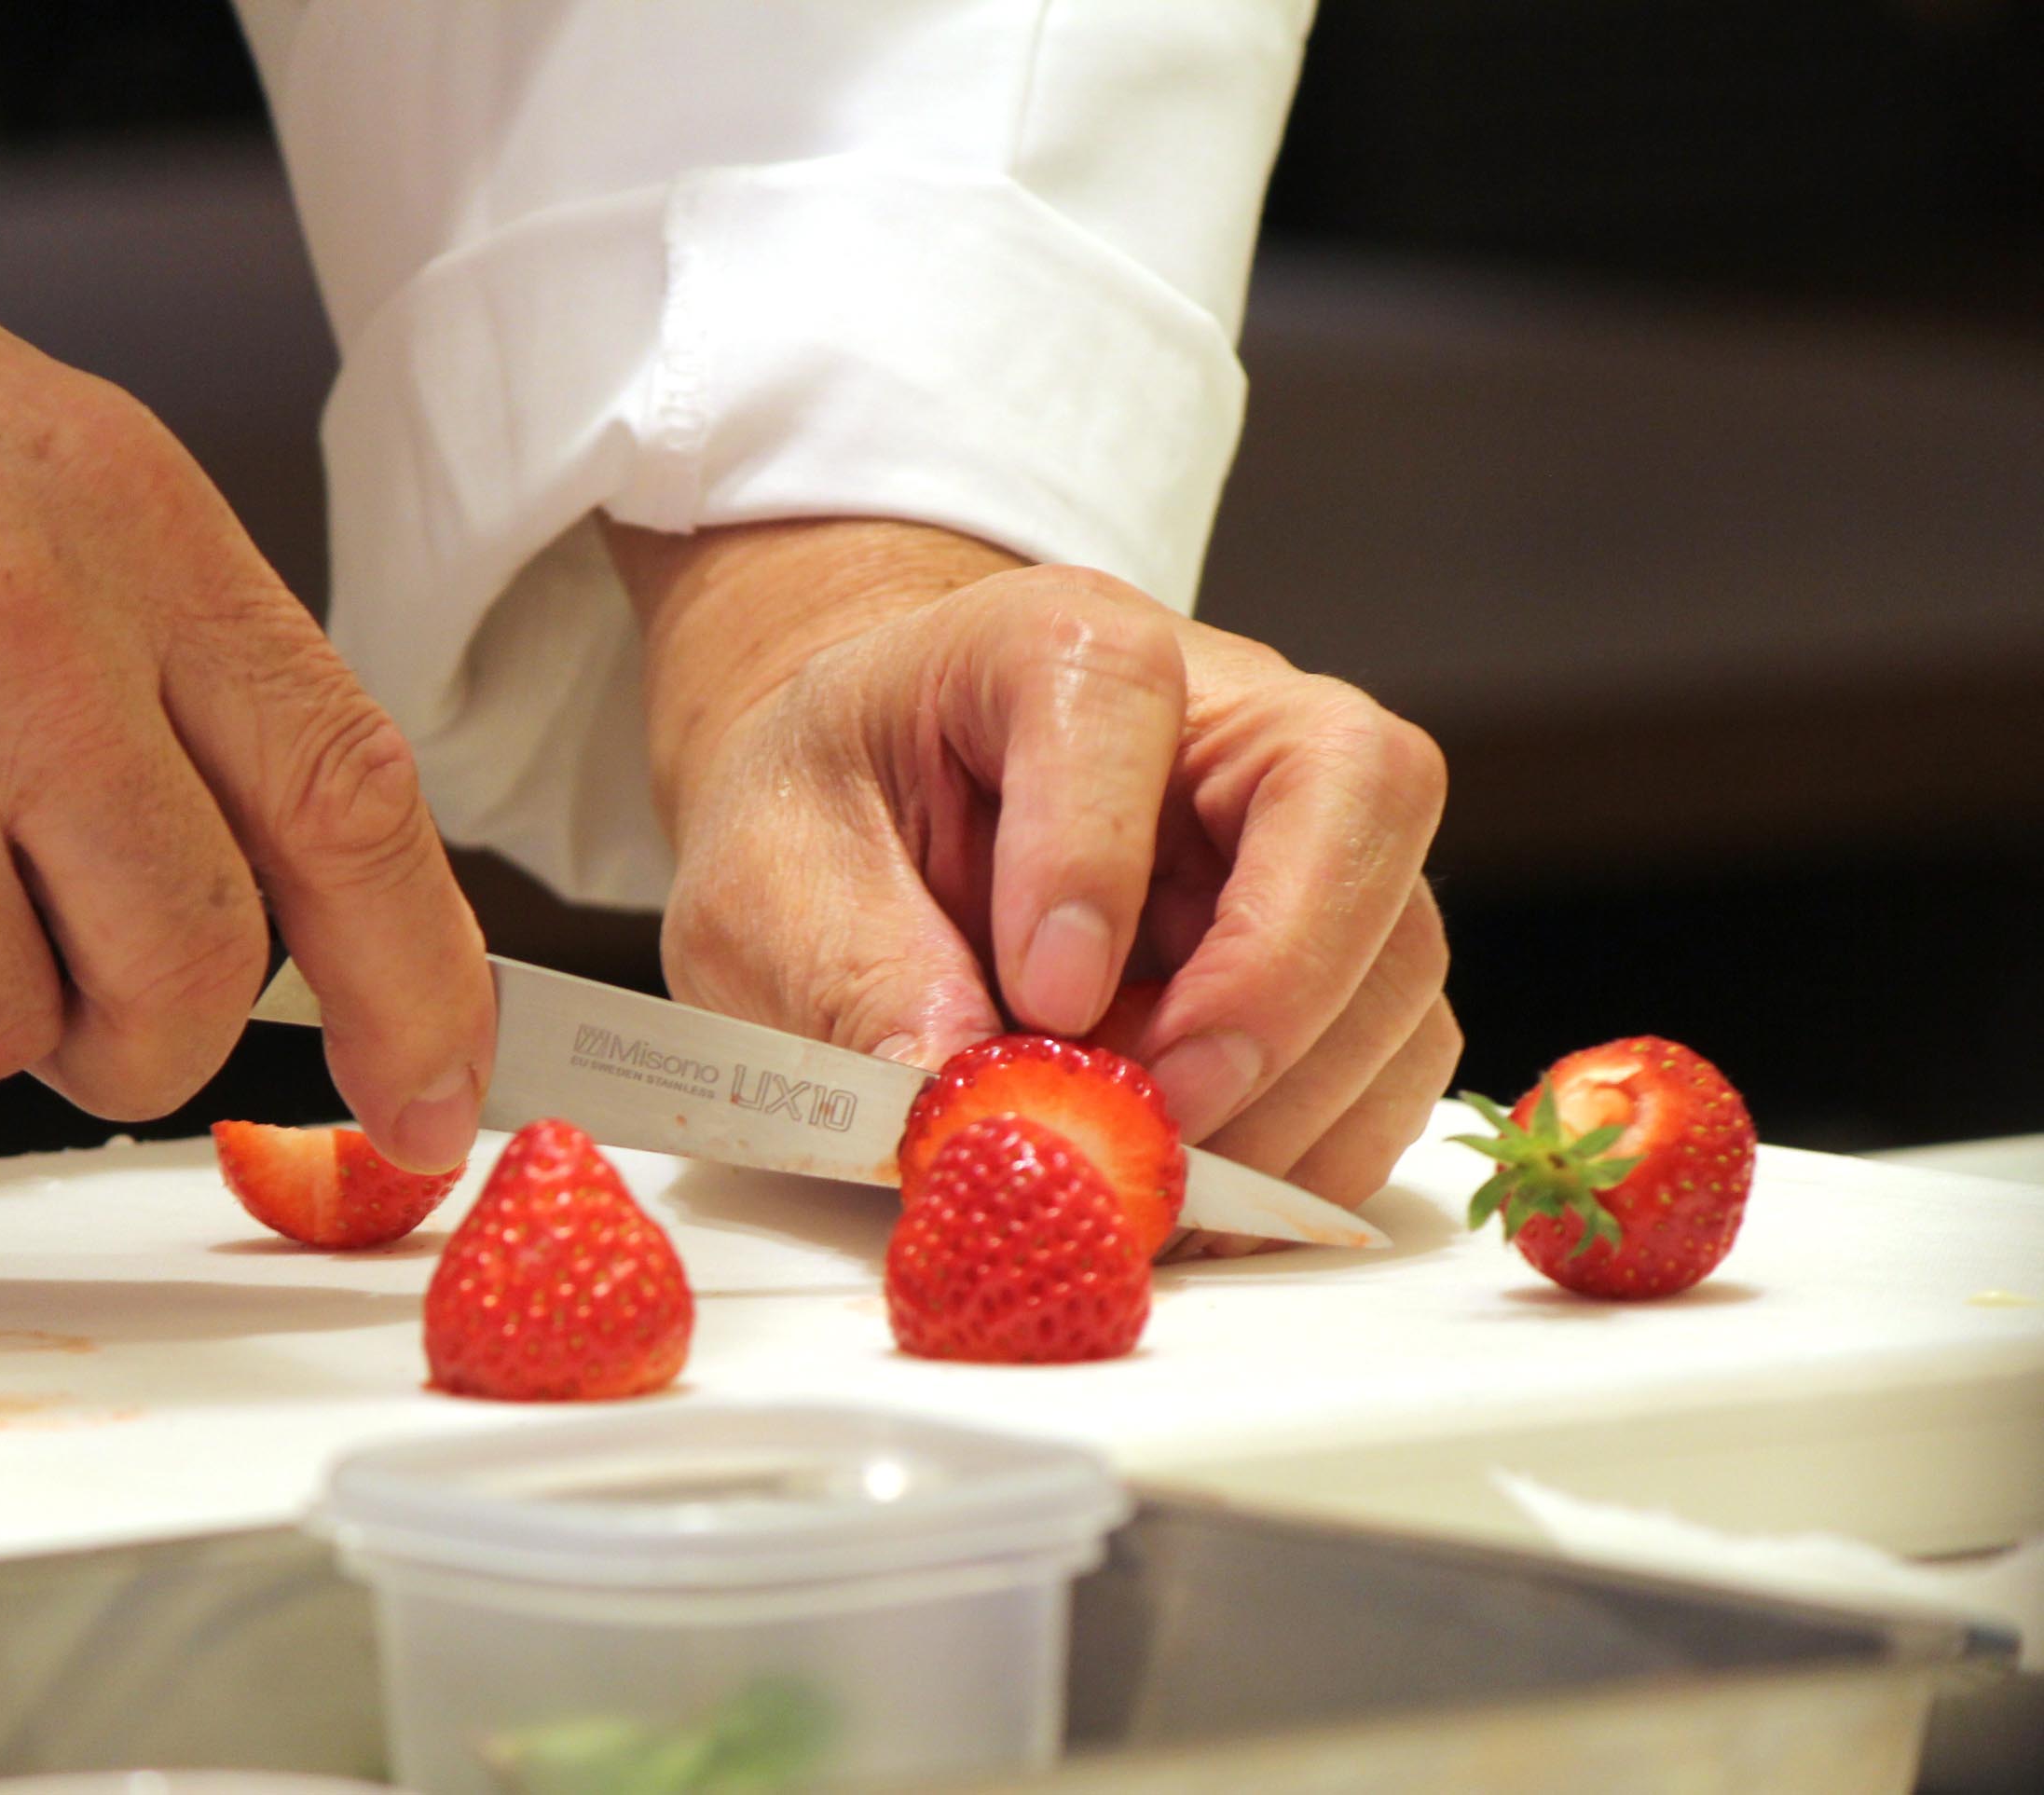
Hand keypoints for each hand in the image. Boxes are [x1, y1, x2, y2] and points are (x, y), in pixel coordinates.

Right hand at [0, 86, 489, 1166]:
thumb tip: (285, 851)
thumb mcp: (11, 451)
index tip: (436, 1091)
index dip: (418, 979)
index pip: (345, 795)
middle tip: (68, 989)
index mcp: (126, 519)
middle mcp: (13, 625)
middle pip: (190, 966)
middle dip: (138, 1029)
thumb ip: (163, 648)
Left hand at [609, 517, 1457, 1245]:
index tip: (1044, 997)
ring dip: (1298, 1096)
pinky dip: (1319, 1146)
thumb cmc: (834, 816)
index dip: (1091, 852)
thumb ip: (849, 977)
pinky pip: (1396, 1048)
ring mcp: (1300, 832)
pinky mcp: (1332, 947)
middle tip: (1162, 1113)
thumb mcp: (771, 881)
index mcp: (1051, 643)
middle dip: (1275, 981)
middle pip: (1353, 789)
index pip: (1118, 693)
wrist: (875, 818)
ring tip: (1155, 1178)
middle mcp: (1220, 714)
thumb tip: (957, 1098)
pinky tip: (1199, 1197)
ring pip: (1396, 942)